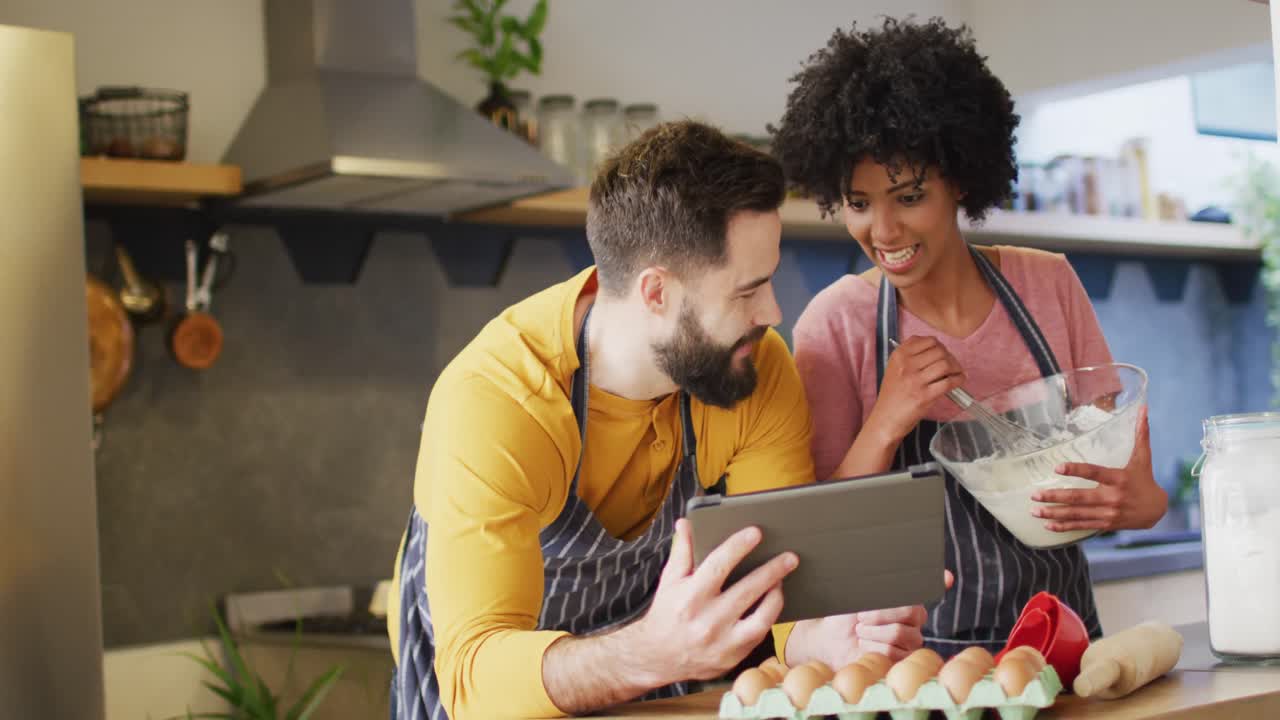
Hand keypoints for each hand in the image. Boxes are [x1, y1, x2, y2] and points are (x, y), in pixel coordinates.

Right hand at [628, 519, 797, 684]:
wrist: (658, 657)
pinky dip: (769, 616)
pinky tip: (773, 601)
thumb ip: (681, 551)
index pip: (718, 566)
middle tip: (790, 557)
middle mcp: (706, 621)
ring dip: (776, 597)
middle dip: (772, 571)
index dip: (738, 547)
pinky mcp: (732, 657)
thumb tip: (686, 523)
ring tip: (782, 580)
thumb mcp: (670, 581)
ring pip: (760, 618)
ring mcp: (721, 642)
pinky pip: (758, 634)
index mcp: (690, 597)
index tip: (756, 533)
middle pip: (746, 590)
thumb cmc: (666, 613)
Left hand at [784, 571, 953, 666]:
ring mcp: (911, 642)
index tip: (947, 577)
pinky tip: (865, 647)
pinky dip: (871, 647)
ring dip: (872, 632)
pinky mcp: (902, 662)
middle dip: (879, 613)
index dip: (939, 580)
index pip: (925, 588)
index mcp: (905, 600)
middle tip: (861, 617)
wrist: (830, 640)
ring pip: (899, 633)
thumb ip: (874, 580)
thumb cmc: (844, 615)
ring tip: (861, 632)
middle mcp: (914, 621)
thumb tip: (896, 561)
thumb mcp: (856, 594)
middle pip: (911, 611)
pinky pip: (892, 652)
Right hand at [865, 336, 965, 446]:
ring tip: (956, 373)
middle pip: (940, 351)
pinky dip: (959, 380)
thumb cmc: (893, 395)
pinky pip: (949, 382)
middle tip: (952, 366)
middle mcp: (906, 365)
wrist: (885, 418)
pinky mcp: (924, 396)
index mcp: (899, 355)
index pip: (929, 341)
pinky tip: (959, 381)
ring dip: (956, 368)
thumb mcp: (894, 368)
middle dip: (951, 357)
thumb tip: (938, 348)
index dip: (941, 347)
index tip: (943, 354)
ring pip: (945, 364)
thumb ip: (911, 355)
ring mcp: (915, 380)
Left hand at [1031, 406, 1166, 531]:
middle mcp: (1112, 497)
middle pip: (1079, 497)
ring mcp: (1108, 513)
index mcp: (1118, 478)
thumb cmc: (1145, 480)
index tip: (1057, 468)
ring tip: (1034, 511)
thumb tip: (1144, 408)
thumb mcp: (1143, 458)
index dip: (1076, 470)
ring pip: (1077, 514)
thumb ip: (1141, 433)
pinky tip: (1047, 526)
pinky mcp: (1105, 524)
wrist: (1157, 510)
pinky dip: (1064, 527)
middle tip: (1035, 494)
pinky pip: (1082, 526)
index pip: (1094, 472)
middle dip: (1055, 496)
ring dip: (1054, 513)